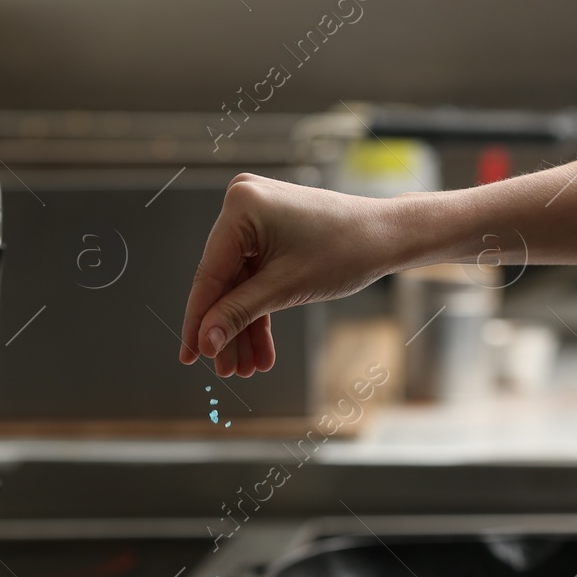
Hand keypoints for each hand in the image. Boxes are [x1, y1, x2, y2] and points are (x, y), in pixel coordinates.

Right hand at [179, 173, 406, 376]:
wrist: (387, 236)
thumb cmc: (345, 252)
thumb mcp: (285, 289)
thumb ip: (238, 314)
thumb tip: (204, 342)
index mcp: (241, 206)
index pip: (210, 274)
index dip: (198, 321)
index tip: (188, 358)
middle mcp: (242, 204)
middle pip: (223, 282)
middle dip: (228, 330)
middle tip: (227, 372)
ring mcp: (255, 216)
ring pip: (240, 285)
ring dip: (244, 326)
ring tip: (247, 367)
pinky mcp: (268, 230)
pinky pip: (255, 276)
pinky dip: (259, 310)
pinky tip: (260, 349)